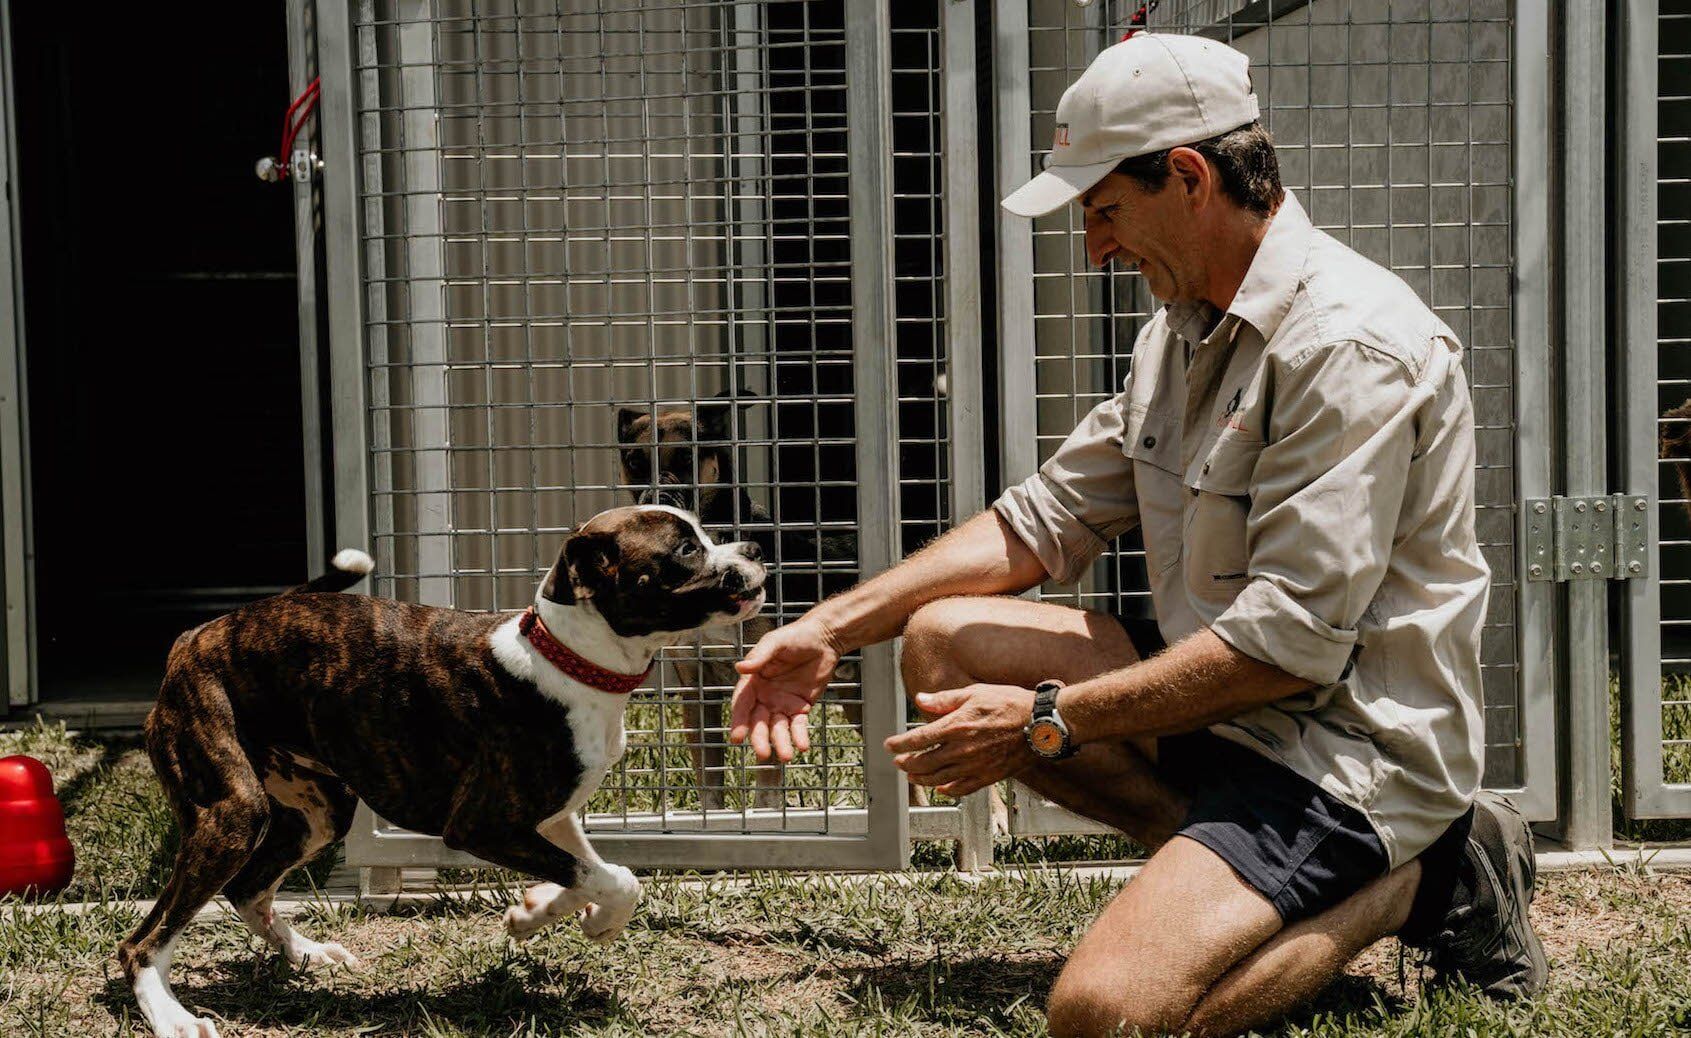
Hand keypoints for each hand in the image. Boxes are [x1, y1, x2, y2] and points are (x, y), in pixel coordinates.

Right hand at [729, 617, 842, 762]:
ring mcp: (782, 703)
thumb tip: (741, 667)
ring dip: (781, 743)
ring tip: (786, 756)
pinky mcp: (801, 707)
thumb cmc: (795, 636)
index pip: (742, 704)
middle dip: (759, 738)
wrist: (824, 638)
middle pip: (759, 722)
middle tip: (762, 754)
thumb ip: (761, 656)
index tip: (737, 738)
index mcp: (753, 681)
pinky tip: (803, 746)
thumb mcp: (776, 642)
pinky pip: (798, 726)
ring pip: (778, 728)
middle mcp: (764, 696)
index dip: (739, 721)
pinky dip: (799, 736)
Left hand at [882, 684, 1038, 797]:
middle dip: (906, 763)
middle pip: (923, 763)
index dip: (899, 744)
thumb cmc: (1010, 704)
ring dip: (921, 779)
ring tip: (912, 776)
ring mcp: (975, 766)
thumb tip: (920, 700)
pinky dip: (948, 790)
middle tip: (899, 762)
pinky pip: (962, 788)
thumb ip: (944, 699)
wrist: (1041, 724)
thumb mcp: (974, 693)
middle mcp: (962, 749)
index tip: (890, 745)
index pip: (918, 740)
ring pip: (939, 779)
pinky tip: (941, 788)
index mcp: (956, 726)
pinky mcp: (988, 776)